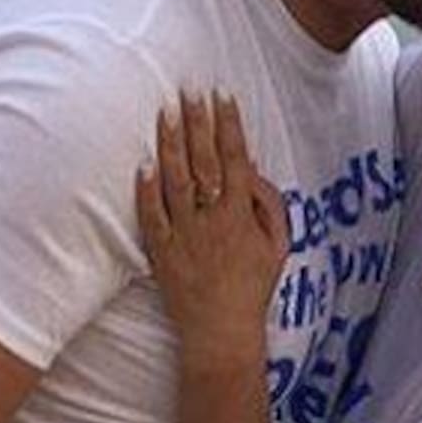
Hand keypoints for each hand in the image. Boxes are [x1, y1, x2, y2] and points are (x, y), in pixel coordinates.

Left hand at [136, 92, 287, 351]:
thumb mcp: (278, 247)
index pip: (236, 158)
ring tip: (165, 112)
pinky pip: (152, 215)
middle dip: (197, 121)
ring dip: (170, 143)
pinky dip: (147, 189)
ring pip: (175, 180)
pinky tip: (143, 164)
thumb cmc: (253, 289)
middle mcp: (213, 218)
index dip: (229, 125)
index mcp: (243, 215)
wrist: (221, 333)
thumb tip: (255, 172)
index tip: (222, 96)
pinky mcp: (161, 251)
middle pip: (204, 160)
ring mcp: (185, 234)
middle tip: (189, 89)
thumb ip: (270, 207)